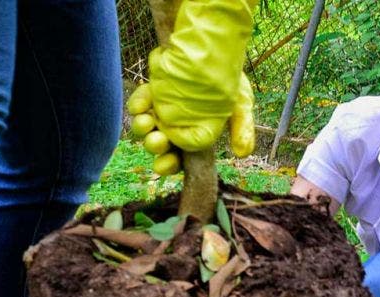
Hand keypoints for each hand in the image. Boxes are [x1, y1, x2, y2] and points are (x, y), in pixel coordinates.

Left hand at [126, 0, 256, 174]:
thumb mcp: (241, 104)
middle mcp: (177, 125)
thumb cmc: (230, 79)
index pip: (180, 157)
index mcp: (196, 134)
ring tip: (147, 122)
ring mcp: (162, 108)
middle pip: (160, 145)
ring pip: (146, 126)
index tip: (163, 166)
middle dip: (155, 147)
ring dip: (143, 128)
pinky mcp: (152, 91)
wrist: (214, 47)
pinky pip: (139, 103)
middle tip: (156, 141)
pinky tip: (140, 107)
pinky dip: (137, 105)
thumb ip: (242, 128)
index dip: (171, 164)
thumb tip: (242, 154)